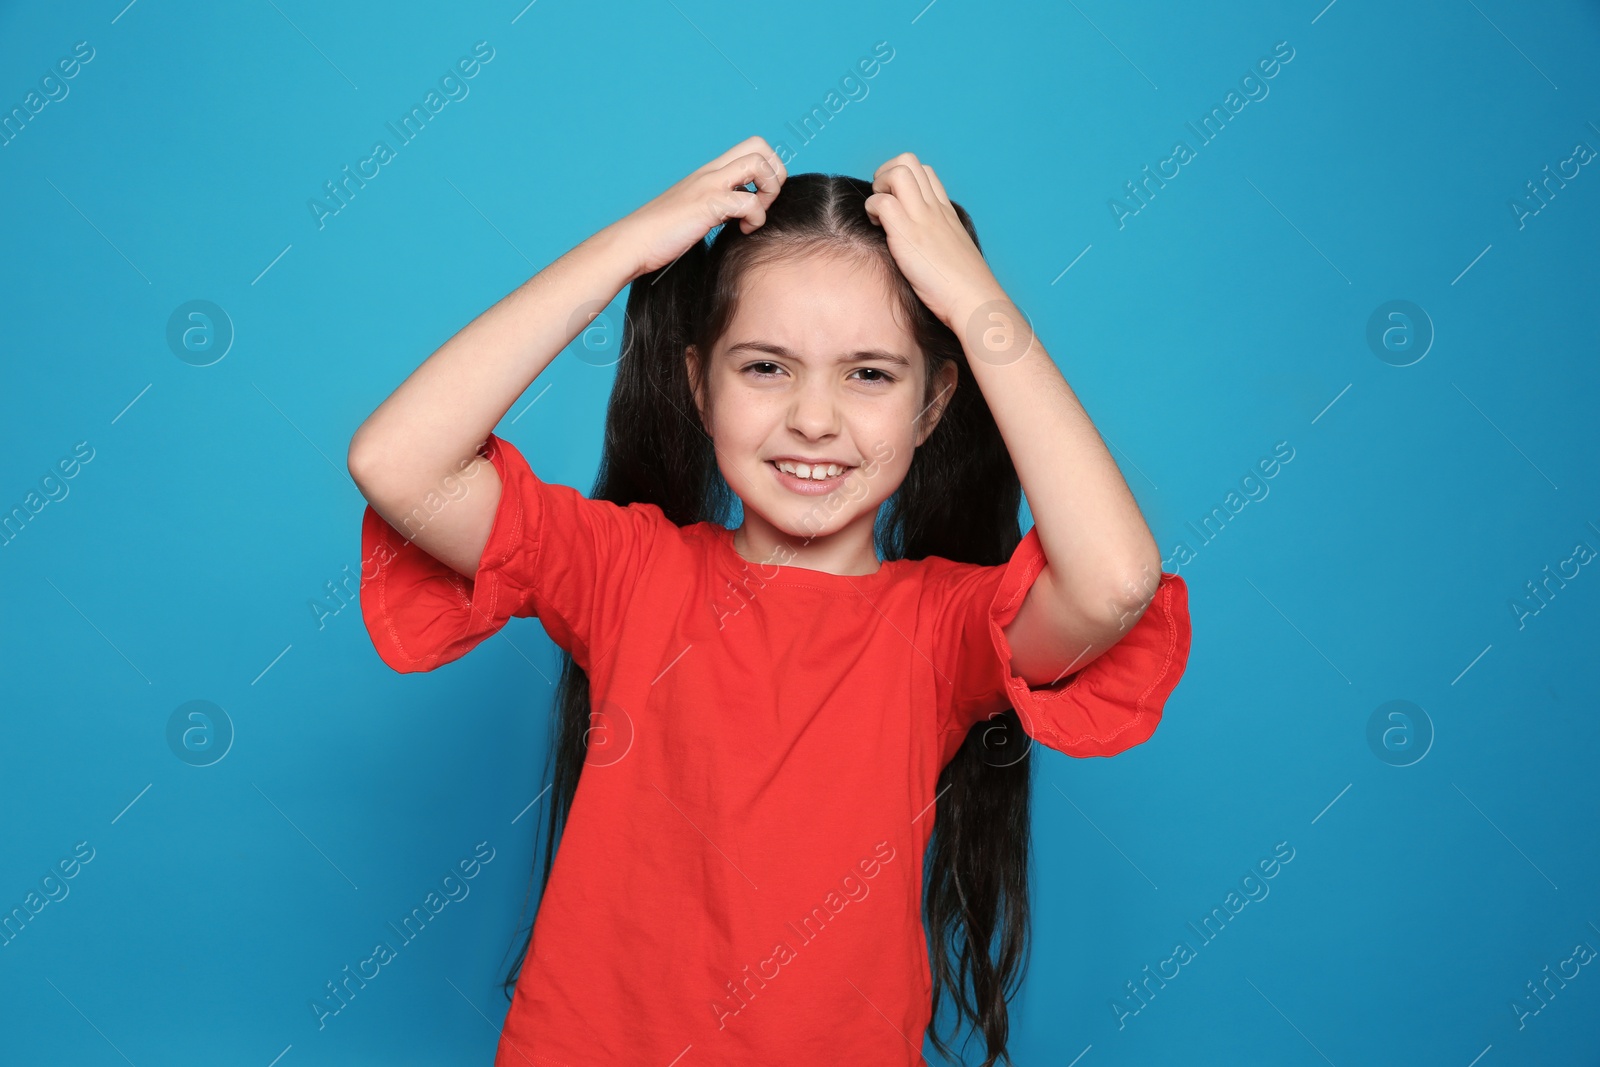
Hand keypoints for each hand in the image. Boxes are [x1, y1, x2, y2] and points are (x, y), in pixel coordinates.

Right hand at [613, 135, 786, 277]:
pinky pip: (749, 201)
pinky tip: (743, 230)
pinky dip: (756, 218)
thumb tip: (741, 214)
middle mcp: (710, 172)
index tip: (759, 198)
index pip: (752, 147)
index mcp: (709, 172)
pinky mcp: (707, 205)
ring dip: (768, 192)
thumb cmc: (661, 234)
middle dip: (775, 174)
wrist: (633, 243)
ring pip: (759, 164)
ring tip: (754, 216)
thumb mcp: (694, 211)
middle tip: (764, 202)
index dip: (767, 170)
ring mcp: (708, 186)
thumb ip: (716, 204)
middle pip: (760, 145)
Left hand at [862, 152, 1003, 330]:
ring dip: (879, 187)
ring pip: (896, 172)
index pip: (925, 172)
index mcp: (946, 212)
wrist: (974, 300)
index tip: (896, 203)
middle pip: (908, 161)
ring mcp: (923, 218)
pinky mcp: (908, 234)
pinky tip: (878, 230)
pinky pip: (882, 202)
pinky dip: (873, 210)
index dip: (903, 179)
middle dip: (885, 174)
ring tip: (879, 215)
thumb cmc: (962, 287)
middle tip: (882, 203)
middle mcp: (935, 208)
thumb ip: (938, 240)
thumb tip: (921, 247)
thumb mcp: (952, 253)